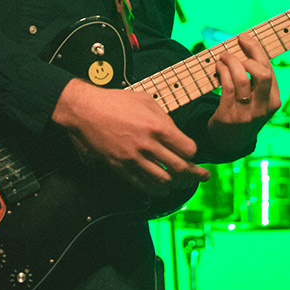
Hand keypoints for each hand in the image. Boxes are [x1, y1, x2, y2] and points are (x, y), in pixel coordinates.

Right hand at [52, 78, 209, 193]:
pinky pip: (143, 184)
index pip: (187, 149)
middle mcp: (148, 145)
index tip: (194, 153)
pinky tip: (163, 189)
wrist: (86, 110)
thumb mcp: (145, 100)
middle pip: (180, 168)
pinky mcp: (121, 167)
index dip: (194, 153)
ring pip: (163, 181)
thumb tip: (175, 134)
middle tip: (202, 177)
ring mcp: (134, 159)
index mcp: (157, 126)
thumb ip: (163, 118)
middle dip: (195, 175)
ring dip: (177, 185)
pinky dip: (156, 190)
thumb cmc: (115, 101)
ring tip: (183, 184)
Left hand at [207, 32, 280, 157]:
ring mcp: (246, 114)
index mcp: (274, 101)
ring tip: (223, 56)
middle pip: (262, 73)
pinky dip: (222, 71)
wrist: (230, 142)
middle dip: (249, 53)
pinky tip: (218, 67)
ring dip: (230, 61)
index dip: (257, 49)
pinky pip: (227, 87)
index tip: (244, 38)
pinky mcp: (229, 116)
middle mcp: (263, 108)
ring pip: (242, 78)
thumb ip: (257, 79)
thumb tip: (247, 46)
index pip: (269, 69)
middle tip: (236, 44)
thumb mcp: (258, 100)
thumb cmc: (243, 111)